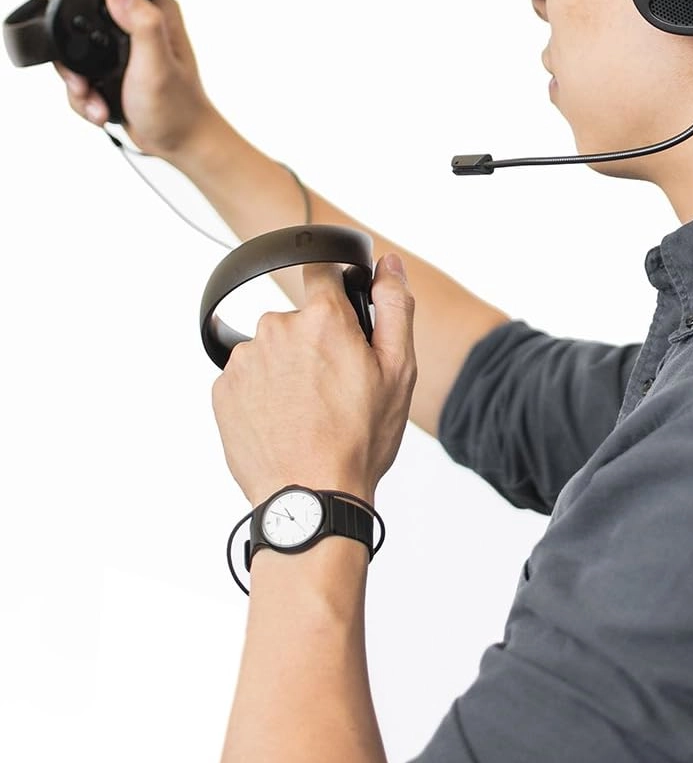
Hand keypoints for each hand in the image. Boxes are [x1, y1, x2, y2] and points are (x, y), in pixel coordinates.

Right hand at [31, 0, 221, 159]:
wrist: (180, 143)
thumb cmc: (178, 109)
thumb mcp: (157, 66)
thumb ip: (142, 24)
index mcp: (154, 9)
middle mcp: (138, 20)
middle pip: (80, 11)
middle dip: (69, 51)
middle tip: (78, 80)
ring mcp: (123, 44)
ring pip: (75, 46)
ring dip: (76, 80)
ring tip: (93, 100)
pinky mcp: (113, 65)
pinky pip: (81, 70)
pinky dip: (84, 94)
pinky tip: (100, 107)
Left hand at [211, 254, 416, 507]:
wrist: (310, 498)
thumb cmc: (359, 440)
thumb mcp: (398, 372)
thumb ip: (395, 306)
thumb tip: (388, 264)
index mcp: (322, 318)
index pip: (322, 270)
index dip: (338, 292)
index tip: (345, 322)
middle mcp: (275, 328)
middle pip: (299, 319)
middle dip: (317, 344)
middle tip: (337, 389)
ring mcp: (244, 360)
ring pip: (273, 351)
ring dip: (289, 371)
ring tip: (310, 413)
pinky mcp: (222, 390)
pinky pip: (249, 380)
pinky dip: (265, 395)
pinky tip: (285, 423)